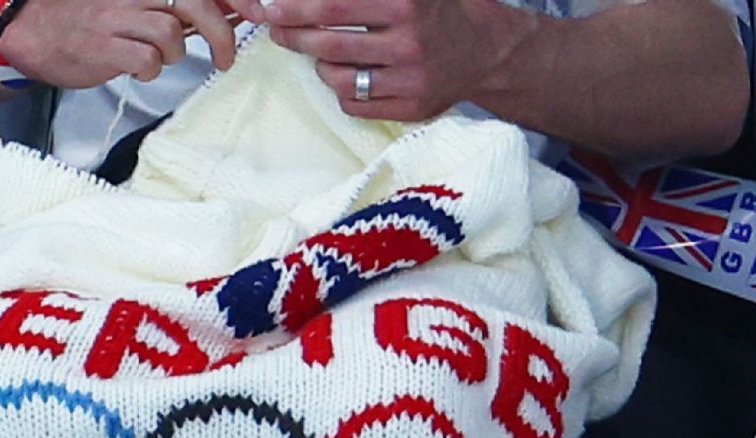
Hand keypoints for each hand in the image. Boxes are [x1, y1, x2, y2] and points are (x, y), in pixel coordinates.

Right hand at [0, 0, 263, 87]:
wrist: (34, 32)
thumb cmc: (93, 21)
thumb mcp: (140, 5)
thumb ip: (182, 8)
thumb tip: (233, 10)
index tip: (257, 13)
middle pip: (196, 4)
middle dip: (221, 34)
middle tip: (226, 59)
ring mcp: (119, 17)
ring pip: (172, 34)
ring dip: (175, 55)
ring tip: (157, 60)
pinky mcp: (105, 46)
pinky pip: (147, 60)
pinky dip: (150, 70)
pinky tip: (138, 70)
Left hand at [266, 0, 536, 120]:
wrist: (486, 49)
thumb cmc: (434, 9)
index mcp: (406, 3)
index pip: (336, 5)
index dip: (296, 8)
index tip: (269, 8)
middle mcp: (409, 43)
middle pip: (330, 44)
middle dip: (294, 36)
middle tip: (276, 29)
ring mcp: (410, 80)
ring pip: (339, 78)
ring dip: (321, 64)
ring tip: (323, 52)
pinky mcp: (411, 109)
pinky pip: (355, 105)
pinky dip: (343, 91)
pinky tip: (349, 75)